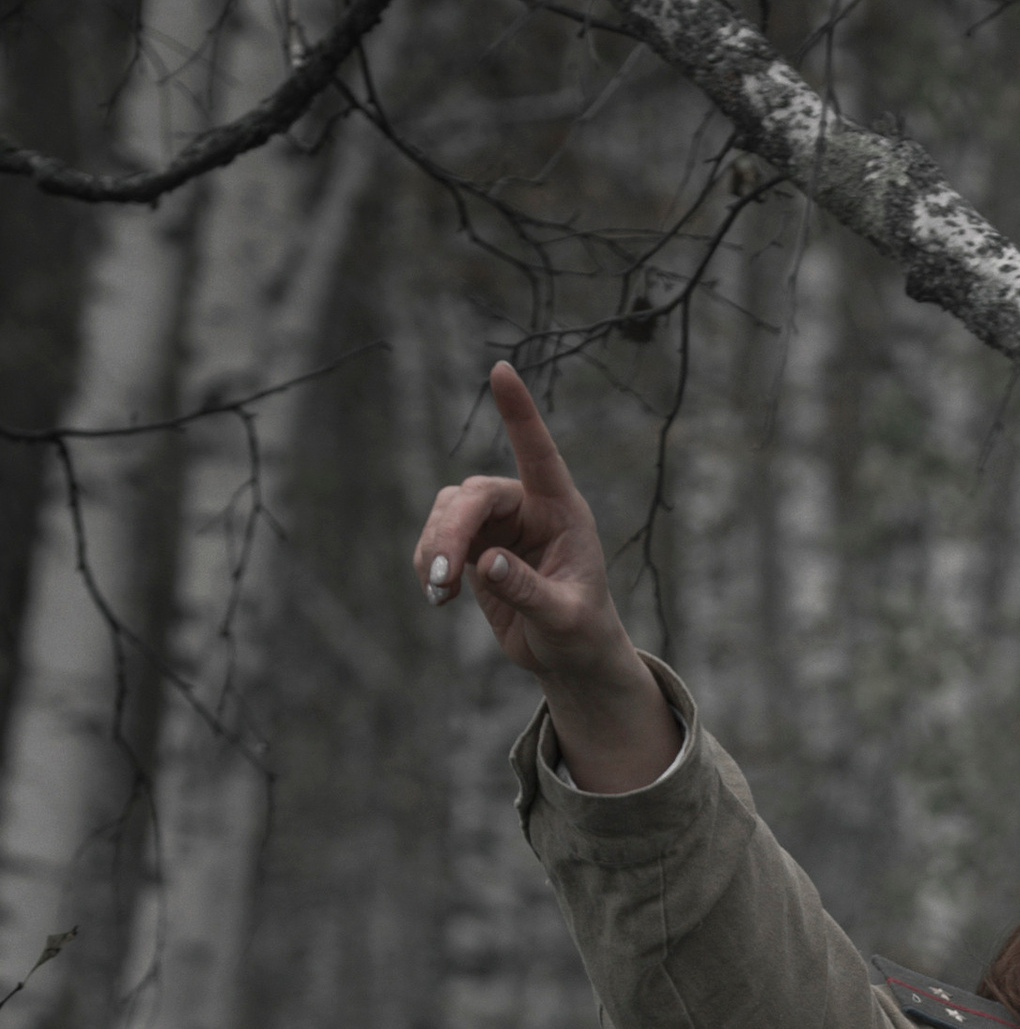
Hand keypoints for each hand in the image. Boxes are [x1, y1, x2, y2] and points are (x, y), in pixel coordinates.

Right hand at [410, 362, 677, 789]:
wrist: (570, 658)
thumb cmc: (581, 633)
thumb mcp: (563, 617)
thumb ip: (528, 591)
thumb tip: (487, 561)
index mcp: (562, 511)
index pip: (538, 453)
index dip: (519, 413)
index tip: (501, 370)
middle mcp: (528, 507)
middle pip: (474, 495)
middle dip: (450, 532)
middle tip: (441, 578)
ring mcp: (498, 525)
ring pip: (449, 512)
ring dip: (435, 548)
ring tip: (440, 593)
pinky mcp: (475, 546)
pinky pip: (438, 538)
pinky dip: (429, 562)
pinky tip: (438, 596)